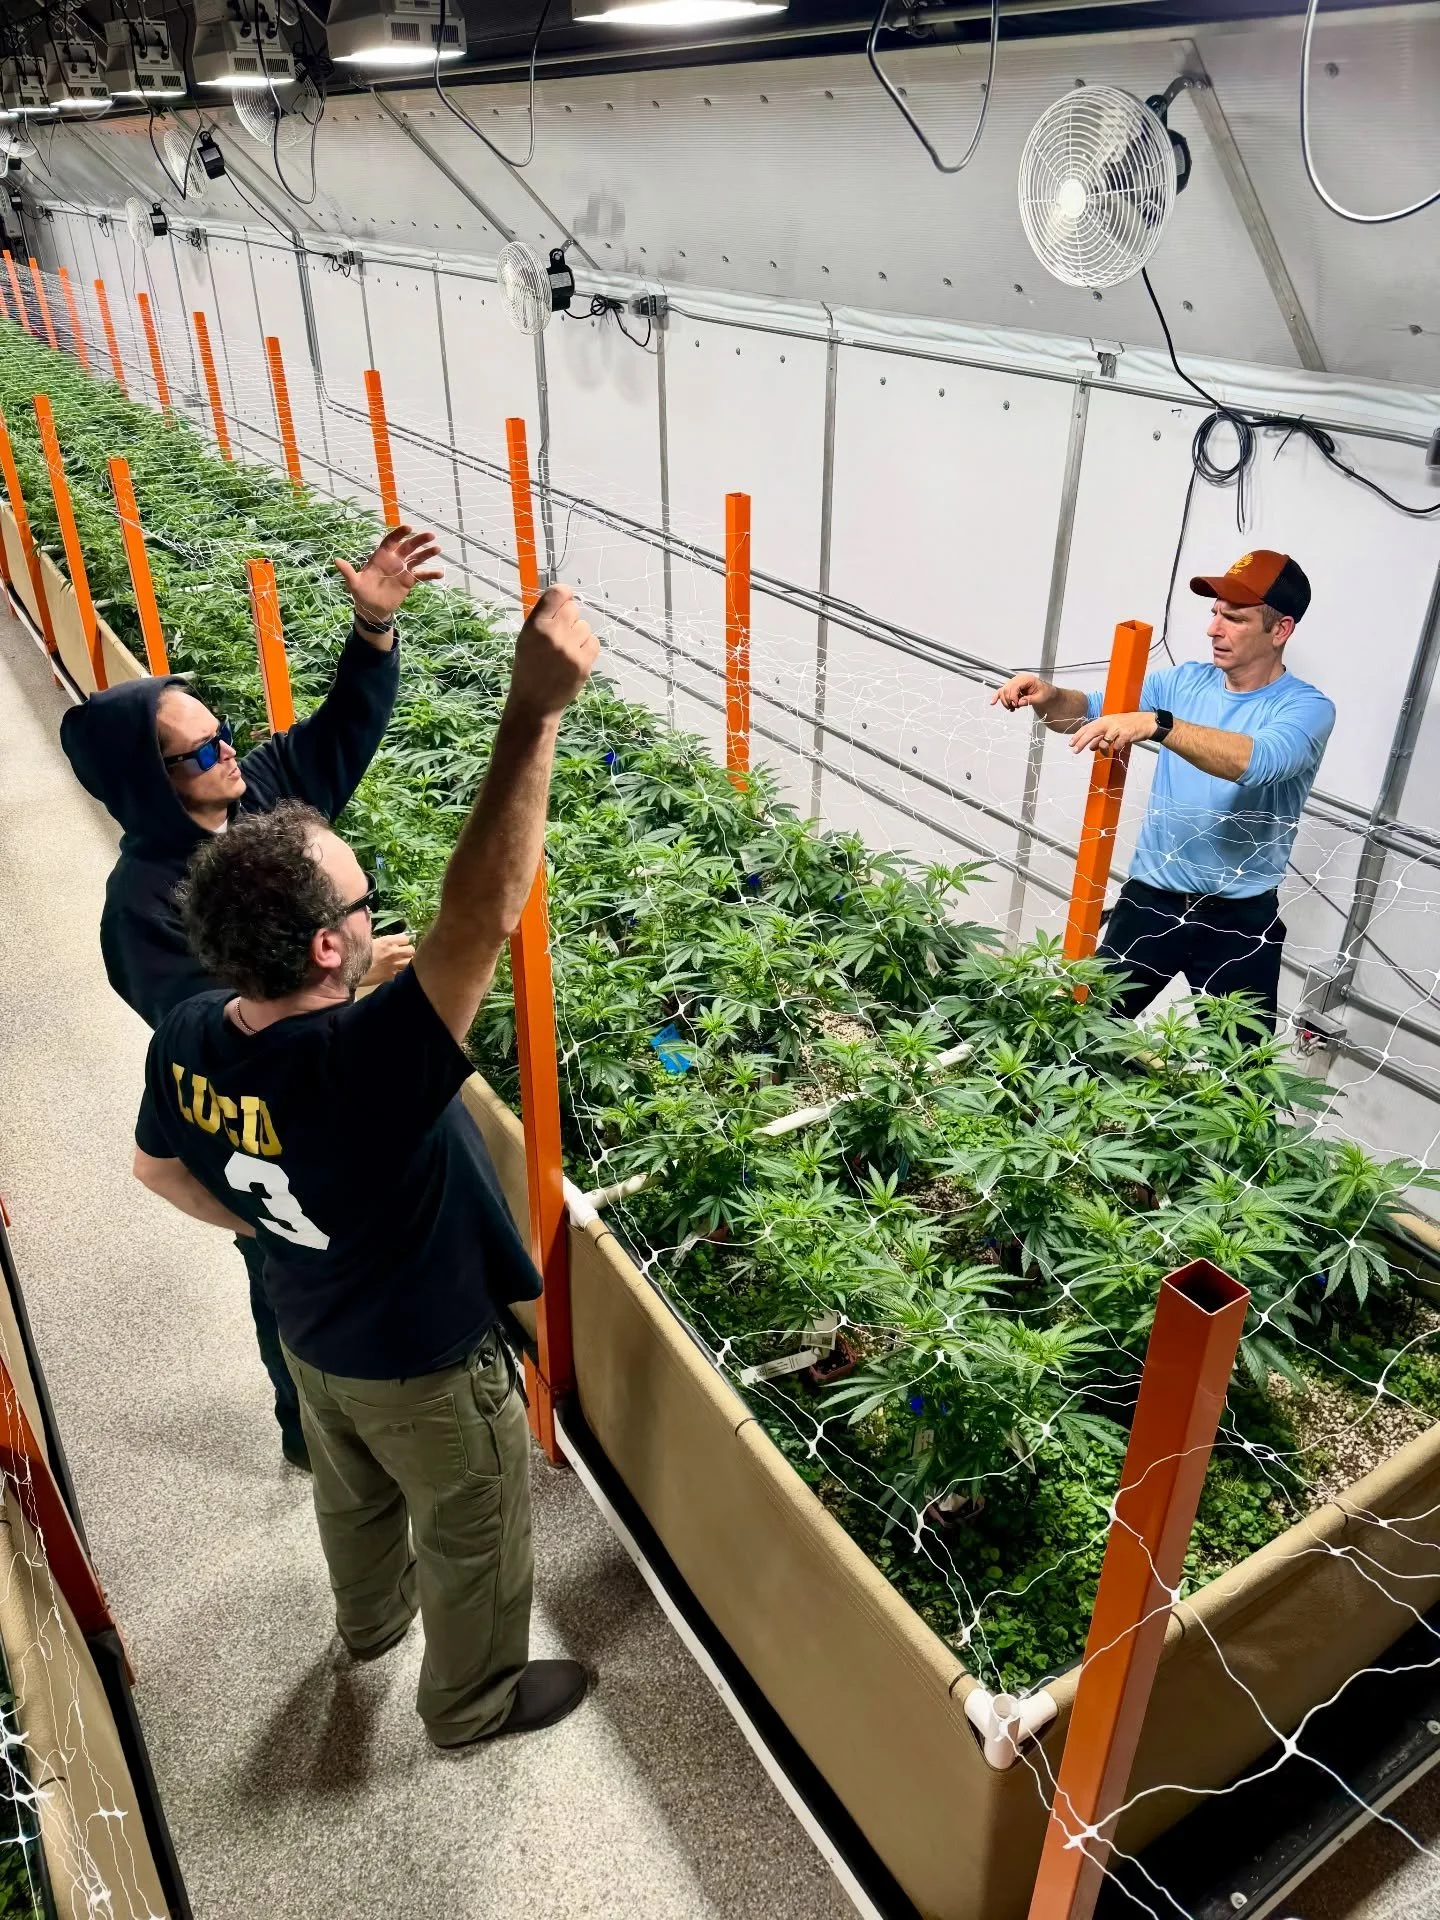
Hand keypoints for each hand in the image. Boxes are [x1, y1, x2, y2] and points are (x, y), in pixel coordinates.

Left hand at [335, 526, 444, 627]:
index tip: (408, 528)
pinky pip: (422, 575)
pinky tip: (440, 574)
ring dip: (427, 553)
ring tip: (437, 548)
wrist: (372, 608)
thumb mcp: (354, 583)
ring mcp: (403, 570)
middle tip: (430, 535)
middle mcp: (394, 560)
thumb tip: (336, 560)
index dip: (399, 534)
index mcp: (381, 557)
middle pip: (408, 547)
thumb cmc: (361, 593)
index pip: (391, 541)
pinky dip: (431, 574)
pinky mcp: (409, 581)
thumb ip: (348, 572)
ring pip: (417, 558)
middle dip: (418, 540)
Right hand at [361, 931, 415, 986]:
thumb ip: (381, 941)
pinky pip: (403, 972)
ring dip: (407, 961)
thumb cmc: (358, 954)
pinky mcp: (393, 975)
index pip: (406, 938)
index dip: (404, 941)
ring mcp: (395, 965)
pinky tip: (397, 971)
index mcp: (388, 942)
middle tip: (403, 953)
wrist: (352, 971)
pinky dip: (402, 971)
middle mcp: (394, 952)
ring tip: (402, 962)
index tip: (400, 943)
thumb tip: (389, 940)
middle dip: (408, 951)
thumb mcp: (369, 942)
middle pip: (411, 950)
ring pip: (410, 961)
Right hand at [507, 584, 599, 723]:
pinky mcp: (584, 662)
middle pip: (573, 608)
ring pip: (584, 626)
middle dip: (569, 618)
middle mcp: (552, 635)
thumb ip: (544, 617)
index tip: (566, 598)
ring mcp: (569, 649)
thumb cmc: (529, 667)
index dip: (564, 594)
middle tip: (561, 634)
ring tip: (565, 651)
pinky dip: (586, 648)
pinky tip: (574, 658)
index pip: (557, 594)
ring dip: (578, 635)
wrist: (535, 702)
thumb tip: (566, 595)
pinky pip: (594, 641)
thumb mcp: (526, 638)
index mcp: (535, 626)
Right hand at [992, 672, 1054, 712]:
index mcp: (1026, 679)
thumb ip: (1030, 699)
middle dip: (1009, 700)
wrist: (1045, 693)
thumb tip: (1020, 702)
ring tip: (1012, 708)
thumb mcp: (1040, 697)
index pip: (1014, 686)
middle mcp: (1018, 679)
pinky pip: (1001, 691)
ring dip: (1005, 701)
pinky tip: (992, 702)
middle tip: (1015, 707)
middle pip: (1006, 689)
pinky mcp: (1011, 688)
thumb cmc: (1044, 693)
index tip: (1016, 705)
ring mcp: (1013, 683)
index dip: (1013, 697)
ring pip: (1003, 691)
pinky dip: (996, 696)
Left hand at [1070, 711, 1156, 756]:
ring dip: (1103, 749)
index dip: (1078, 736)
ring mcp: (1117, 728)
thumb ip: (1100, 737)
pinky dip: (1116, 748)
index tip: (1070, 744)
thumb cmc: (1127, 725)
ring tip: (1106, 751)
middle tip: (1075, 751)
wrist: (1146, 722)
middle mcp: (1109, 722)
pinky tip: (1120, 745)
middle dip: (1081, 742)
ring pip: (1104, 742)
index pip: (1087, 727)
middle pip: (1091, 733)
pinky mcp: (1126, 734)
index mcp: (1104, 720)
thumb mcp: (1112, 728)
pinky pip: (1116, 746)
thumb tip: (1090, 747)